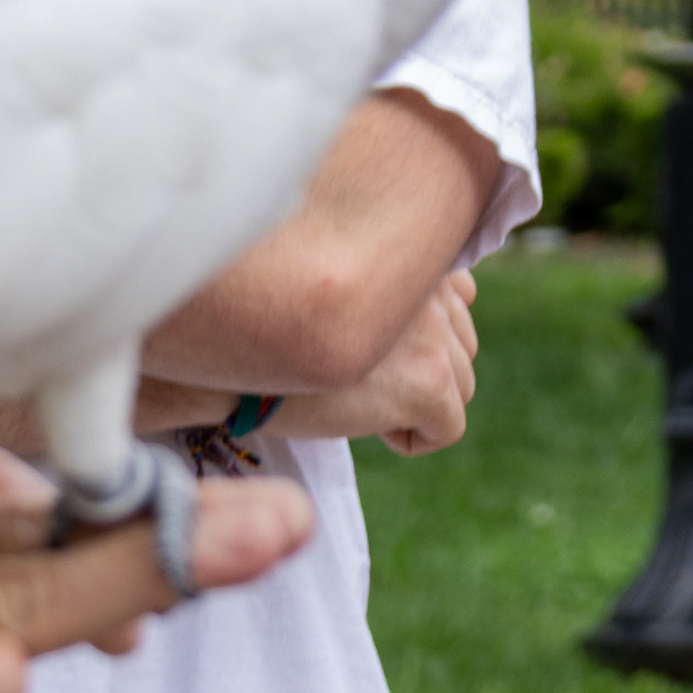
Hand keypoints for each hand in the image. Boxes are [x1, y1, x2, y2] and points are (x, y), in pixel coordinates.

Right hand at [275, 267, 478, 454]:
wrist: (230, 353)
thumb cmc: (265, 320)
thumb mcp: (333, 281)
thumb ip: (384, 287)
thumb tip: (416, 327)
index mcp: (409, 254)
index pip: (460, 294)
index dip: (419, 333)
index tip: (377, 347)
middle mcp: (430, 286)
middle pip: (462, 346)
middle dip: (420, 368)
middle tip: (359, 376)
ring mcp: (433, 333)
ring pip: (460, 388)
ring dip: (414, 401)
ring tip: (355, 396)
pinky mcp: (427, 382)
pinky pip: (447, 429)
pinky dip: (410, 438)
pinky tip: (363, 423)